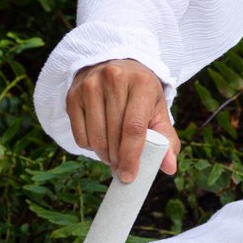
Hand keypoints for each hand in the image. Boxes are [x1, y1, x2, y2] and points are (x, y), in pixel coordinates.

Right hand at [67, 59, 181, 182]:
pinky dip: (90, 146)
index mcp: (141, 83)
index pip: (134, 127)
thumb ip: (166, 138)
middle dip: (118, 160)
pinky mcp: (73, 96)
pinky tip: (100, 140)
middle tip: (123, 168)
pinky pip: (80, 136)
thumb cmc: (140, 93)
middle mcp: (113, 79)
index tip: (129, 176)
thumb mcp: (157, 109)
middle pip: (114, 134)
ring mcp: (90, 86)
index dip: (131, 156)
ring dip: (104, 156)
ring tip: (113, 156)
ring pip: (95, 138)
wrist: (114, 66)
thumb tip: (170, 168)